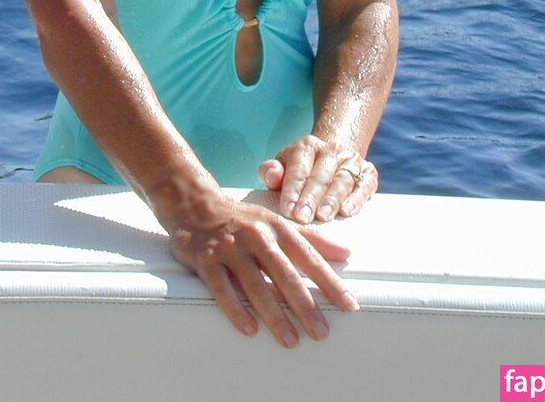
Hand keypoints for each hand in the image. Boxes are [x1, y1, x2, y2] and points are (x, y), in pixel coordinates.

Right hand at [167, 191, 358, 346]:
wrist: (195, 204)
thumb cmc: (244, 220)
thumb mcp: (278, 223)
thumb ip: (312, 240)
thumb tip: (346, 253)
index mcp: (277, 228)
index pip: (309, 257)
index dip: (330, 282)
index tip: (349, 305)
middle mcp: (256, 237)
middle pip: (284, 274)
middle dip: (304, 305)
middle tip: (321, 332)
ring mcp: (230, 248)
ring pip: (255, 284)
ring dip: (273, 314)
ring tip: (290, 340)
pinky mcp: (206, 259)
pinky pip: (222, 288)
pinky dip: (236, 309)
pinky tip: (249, 328)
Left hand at [258, 136, 377, 223]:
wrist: (331, 159)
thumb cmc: (300, 170)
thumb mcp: (282, 166)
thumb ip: (270, 171)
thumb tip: (272, 175)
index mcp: (307, 146)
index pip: (299, 168)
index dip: (292, 189)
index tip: (287, 210)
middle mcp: (331, 149)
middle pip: (320, 175)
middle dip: (311, 198)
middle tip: (302, 218)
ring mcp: (351, 160)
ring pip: (342, 180)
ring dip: (332, 199)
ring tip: (323, 216)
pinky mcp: (368, 172)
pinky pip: (365, 185)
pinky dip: (357, 198)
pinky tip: (347, 211)